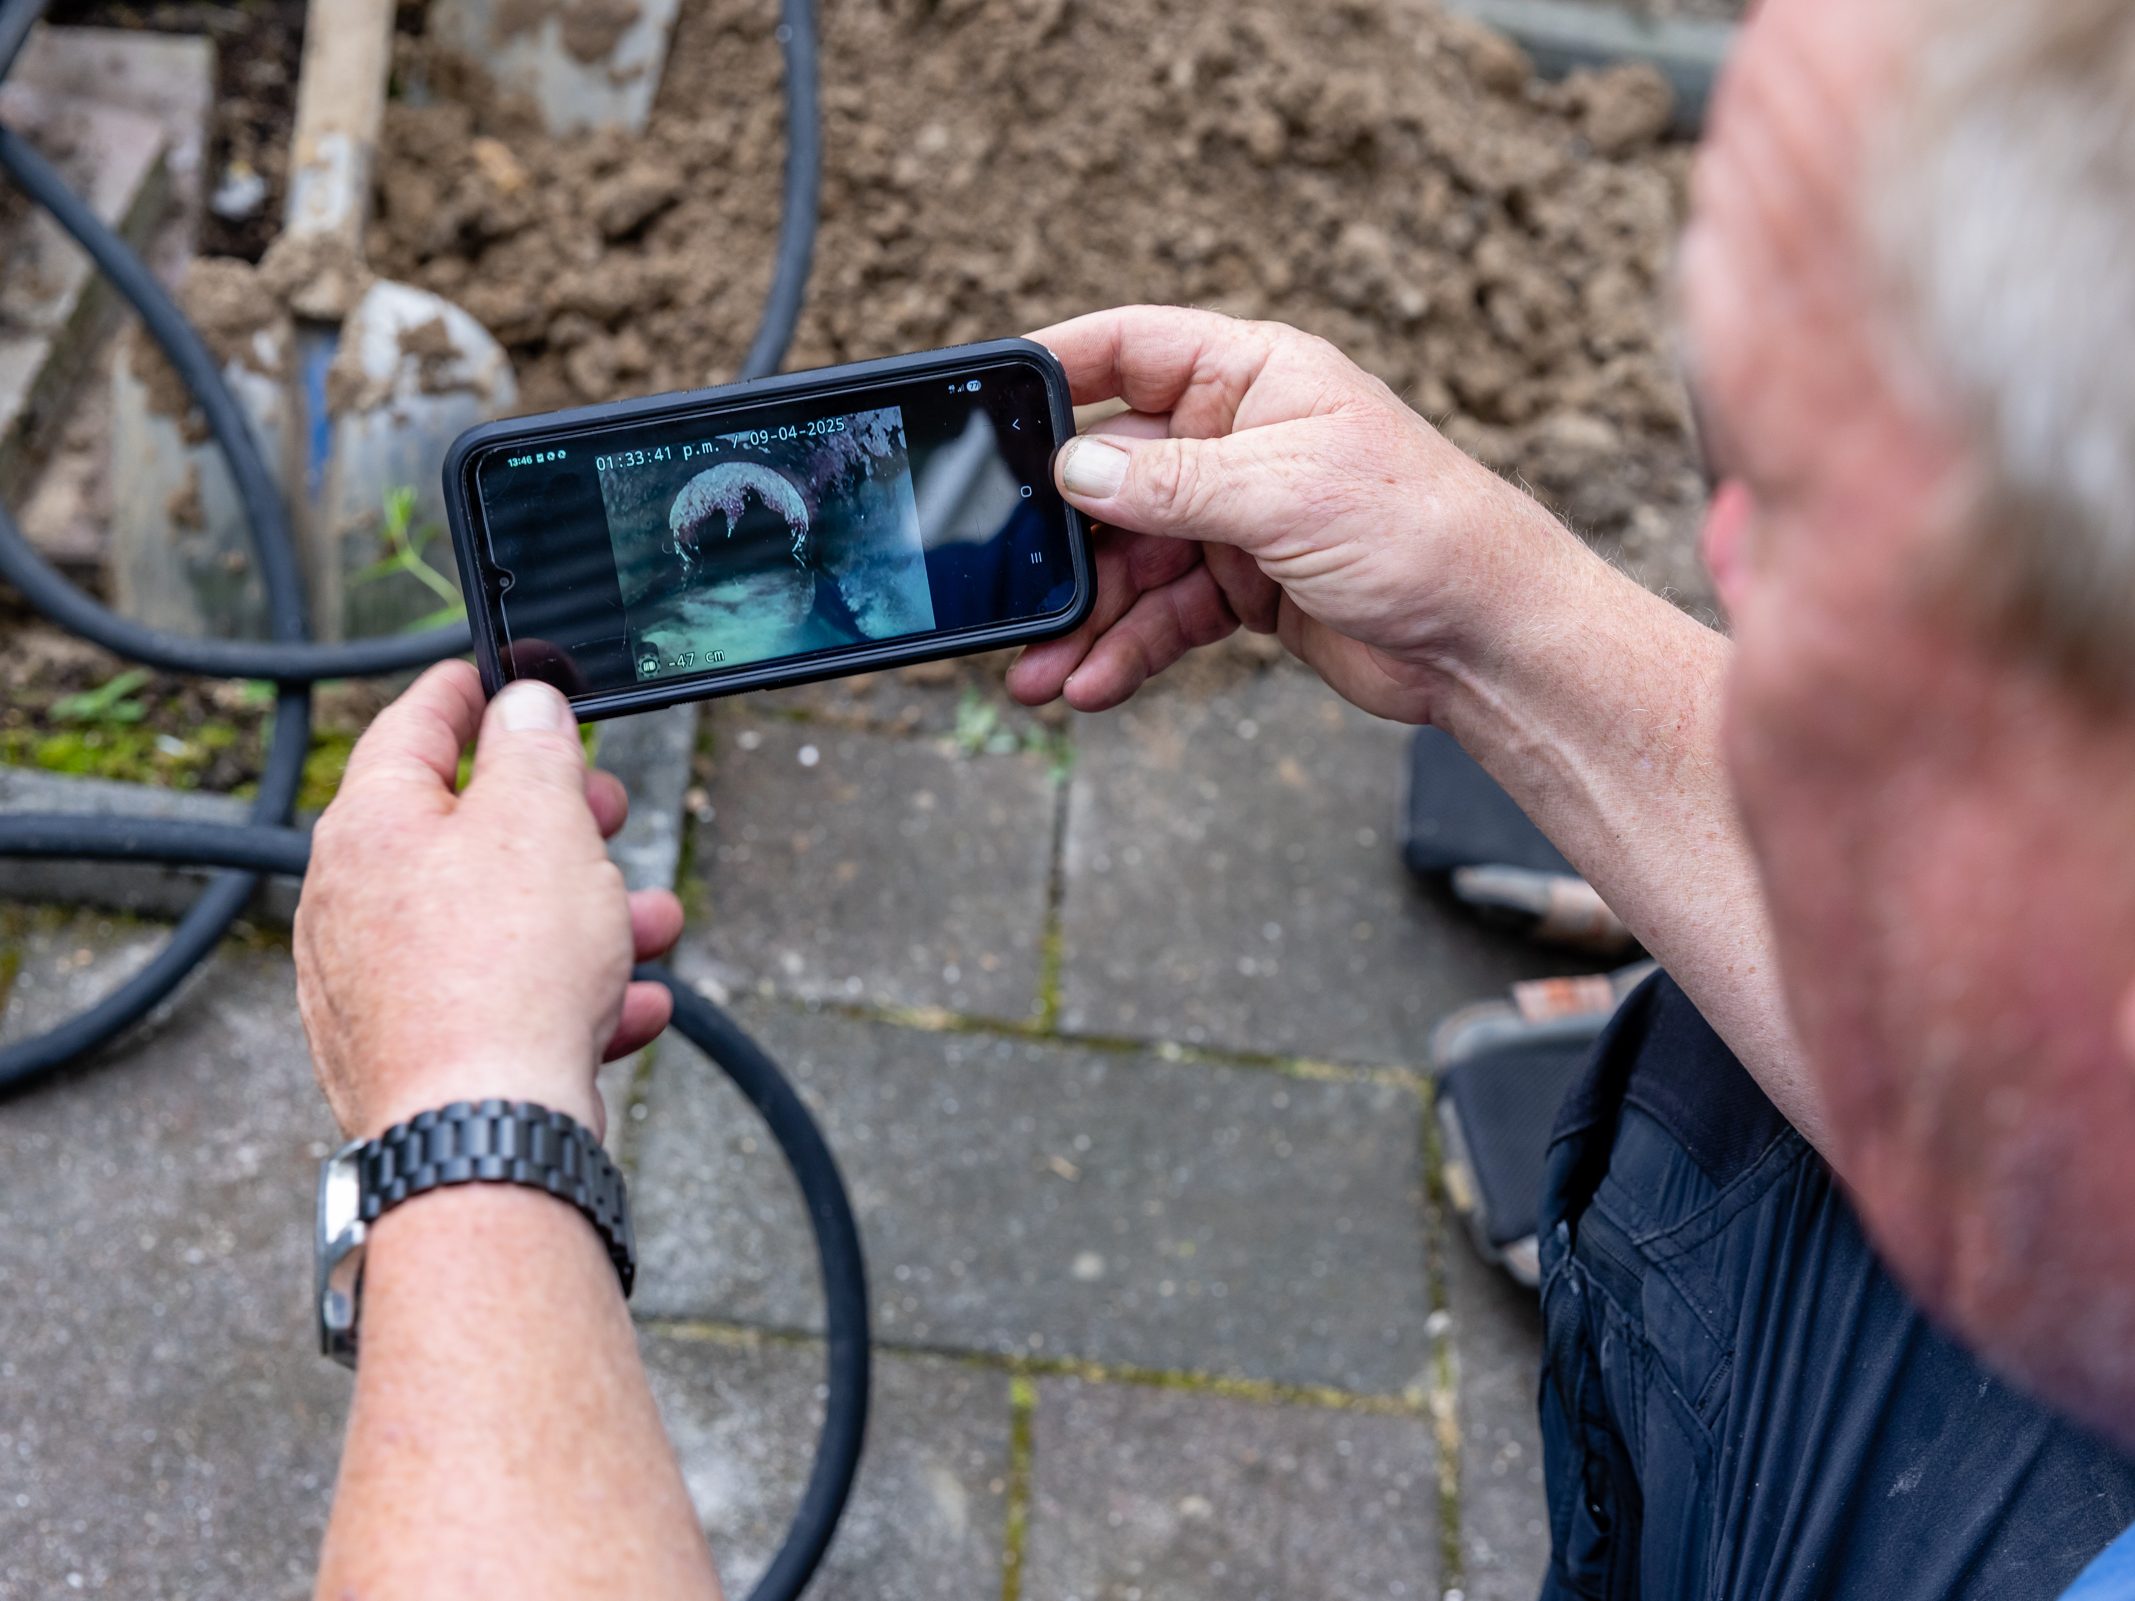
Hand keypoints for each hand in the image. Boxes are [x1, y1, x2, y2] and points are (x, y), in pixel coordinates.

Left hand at [294, 662, 683, 1140]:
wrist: (481, 1137)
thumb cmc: (504, 977)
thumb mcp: (541, 822)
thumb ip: (535, 746)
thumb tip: (524, 704)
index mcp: (369, 826)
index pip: (415, 724)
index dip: (472, 691)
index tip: (505, 675)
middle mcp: (352, 903)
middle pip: (463, 831)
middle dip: (557, 822)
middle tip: (607, 810)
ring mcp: (376, 987)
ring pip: (495, 922)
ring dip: (584, 915)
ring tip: (651, 924)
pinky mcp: (414, 1056)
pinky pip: (498, 1001)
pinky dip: (565, 994)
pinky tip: (629, 1007)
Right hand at [1007, 306, 1580, 722]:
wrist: (1489, 640)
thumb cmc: (1421, 532)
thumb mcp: (1284, 493)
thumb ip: (1172, 485)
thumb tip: (1071, 472)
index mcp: (1254, 377)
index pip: (1131, 350)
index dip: (1056, 368)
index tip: (985, 400)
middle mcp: (1237, 439)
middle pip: (1112, 475)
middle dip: (1057, 538)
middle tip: (1001, 582)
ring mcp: (1237, 517)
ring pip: (1130, 561)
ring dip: (1084, 616)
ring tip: (1038, 670)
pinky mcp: (1244, 589)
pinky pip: (1163, 614)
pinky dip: (1127, 648)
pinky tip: (1093, 683)